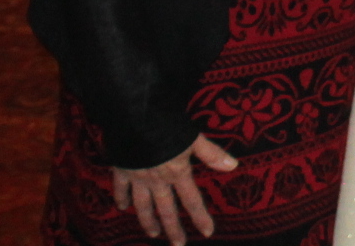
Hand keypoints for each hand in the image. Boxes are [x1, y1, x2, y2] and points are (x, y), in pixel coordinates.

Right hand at [109, 135, 235, 243]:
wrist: (136, 120)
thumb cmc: (167, 127)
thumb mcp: (193, 139)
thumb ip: (212, 154)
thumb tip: (234, 166)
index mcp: (177, 173)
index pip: (192, 200)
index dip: (200, 217)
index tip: (208, 233)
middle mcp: (158, 181)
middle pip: (167, 209)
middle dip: (173, 229)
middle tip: (178, 245)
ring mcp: (138, 177)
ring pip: (143, 205)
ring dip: (148, 220)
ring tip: (153, 233)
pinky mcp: (122, 170)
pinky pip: (121, 188)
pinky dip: (121, 198)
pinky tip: (122, 207)